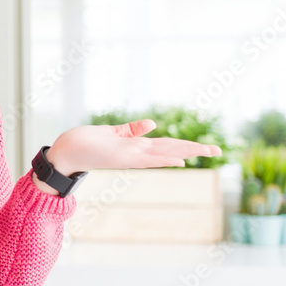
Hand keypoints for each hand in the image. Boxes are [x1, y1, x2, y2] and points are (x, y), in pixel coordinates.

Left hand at [46, 119, 222, 176]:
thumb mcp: (111, 133)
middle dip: (195, 150)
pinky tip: (179, 162)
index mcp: (136, 146)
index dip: (187, 146)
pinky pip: (146, 160)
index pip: (167, 145)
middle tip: (220, 150)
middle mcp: (136, 153)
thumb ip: (131, 130)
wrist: (65, 152)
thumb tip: (152, 123)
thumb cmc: (85, 143)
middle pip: (171, 150)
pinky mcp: (121, 158)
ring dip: (186, 153)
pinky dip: (163, 160)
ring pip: (164, 154)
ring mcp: (130, 156)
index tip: (207, 147)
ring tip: (209, 151)